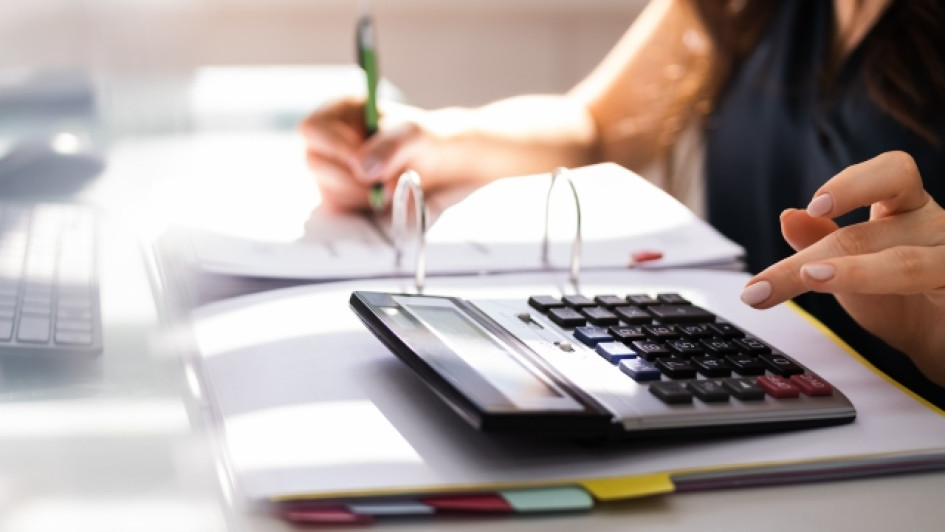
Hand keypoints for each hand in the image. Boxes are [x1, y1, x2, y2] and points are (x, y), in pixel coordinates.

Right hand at [299, 98, 433, 211]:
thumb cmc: (419, 138)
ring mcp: (328, 165)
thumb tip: (361, 169)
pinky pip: (336, 203)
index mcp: (339, 110)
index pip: (314, 128)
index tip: (360, 165)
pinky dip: (359, 204)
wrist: (431, 161)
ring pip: (324, 185)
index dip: (334, 148)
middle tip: (380, 185)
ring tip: (388, 186)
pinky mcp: (335, 190)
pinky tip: (379, 195)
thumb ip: (390, 147)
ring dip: (358, 193)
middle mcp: (327, 137)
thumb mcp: (411, 134)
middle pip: (314, 161)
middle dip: (349, 178)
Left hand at [739, 151, 944, 385]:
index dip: (854, 183)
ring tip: (811, 279)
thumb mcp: (848, 270)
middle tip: (761, 287)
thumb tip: (789, 216)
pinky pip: (934, 285)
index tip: (813, 207)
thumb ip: (820, 242)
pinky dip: (900, 297)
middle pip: (868, 234)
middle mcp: (933, 226)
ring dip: (854, 273)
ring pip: (905, 264)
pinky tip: (884, 306)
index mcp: (905, 209)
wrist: (940, 341)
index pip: (891, 173)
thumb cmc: (901, 300)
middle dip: (810, 259)